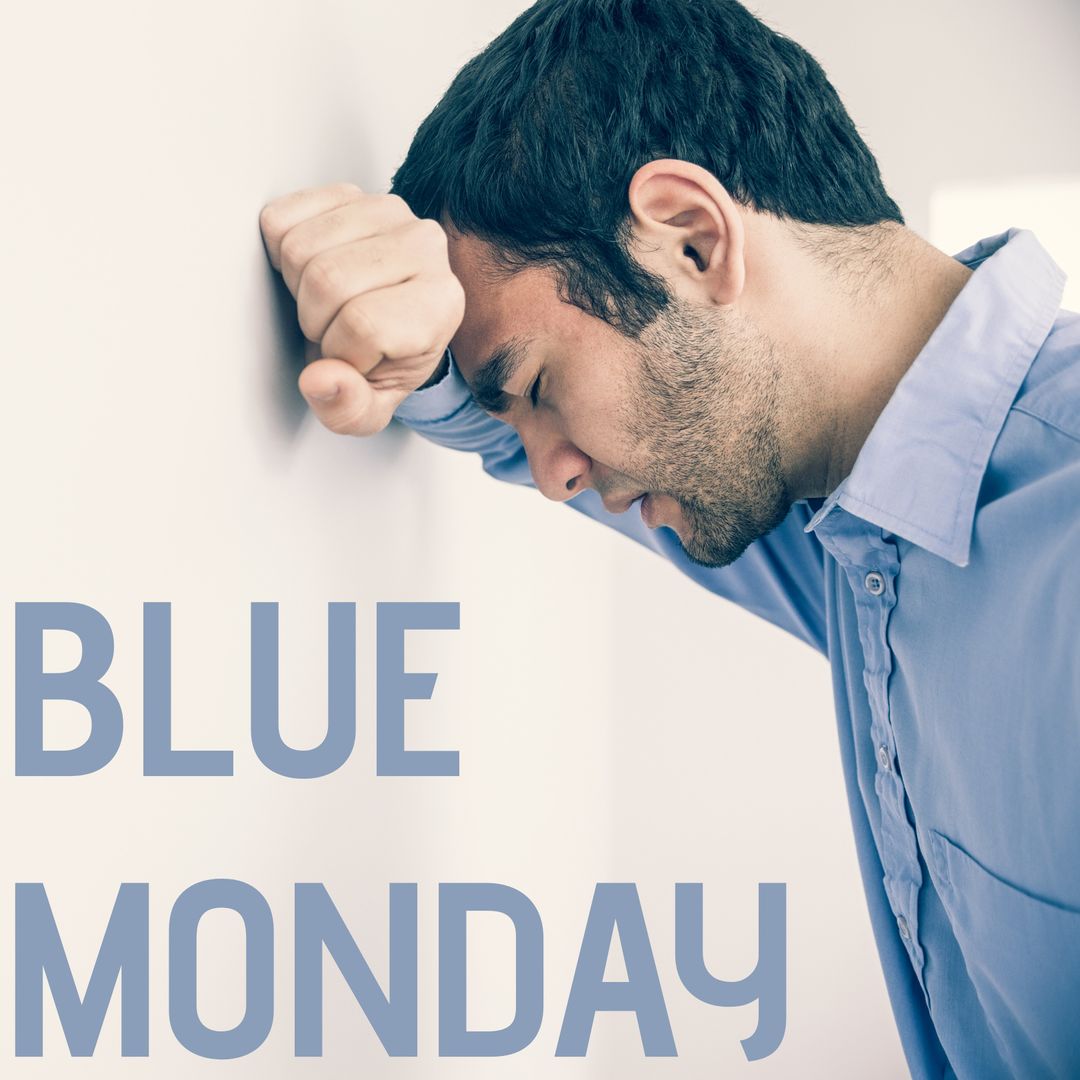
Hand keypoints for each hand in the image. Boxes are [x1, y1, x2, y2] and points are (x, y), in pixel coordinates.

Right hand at [259, 183, 464, 434]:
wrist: (391, 320)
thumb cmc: (385, 361)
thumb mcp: (371, 408)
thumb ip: (348, 410)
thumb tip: (319, 380)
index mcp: (441, 302)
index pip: (365, 324)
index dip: (342, 352)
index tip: (356, 358)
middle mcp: (424, 244)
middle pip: (326, 280)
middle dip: (314, 321)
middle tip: (335, 330)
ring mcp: (386, 210)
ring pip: (300, 248)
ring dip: (296, 288)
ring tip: (326, 304)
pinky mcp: (347, 192)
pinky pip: (281, 219)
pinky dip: (279, 255)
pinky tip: (310, 272)